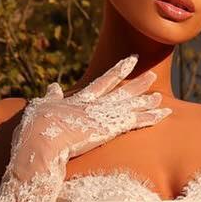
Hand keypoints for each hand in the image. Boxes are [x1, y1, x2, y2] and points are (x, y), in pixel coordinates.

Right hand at [8, 54, 170, 179]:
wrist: (41, 140)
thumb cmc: (35, 128)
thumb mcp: (41, 108)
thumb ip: (51, 97)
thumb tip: (53, 86)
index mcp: (78, 100)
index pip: (103, 82)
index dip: (118, 71)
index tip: (131, 61)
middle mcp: (94, 104)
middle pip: (121, 91)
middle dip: (137, 84)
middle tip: (151, 74)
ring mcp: (103, 115)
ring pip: (132, 105)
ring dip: (147, 101)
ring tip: (160, 97)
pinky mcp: (110, 128)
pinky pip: (138, 121)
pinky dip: (151, 117)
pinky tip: (164, 113)